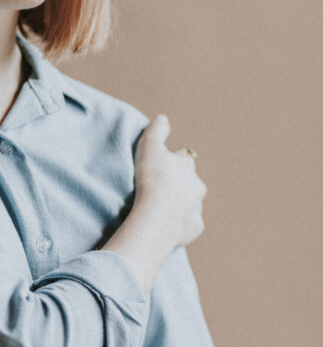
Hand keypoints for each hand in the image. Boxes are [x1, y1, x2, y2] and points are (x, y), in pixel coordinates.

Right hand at [132, 114, 206, 249]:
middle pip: (189, 183)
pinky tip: (168, 225)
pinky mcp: (194, 228)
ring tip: (161, 209)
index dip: (173, 162)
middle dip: (179, 185)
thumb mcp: (149, 148)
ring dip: (180, 204)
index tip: (161, 166)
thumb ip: (156, 131)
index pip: (183, 159)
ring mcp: (197, 208)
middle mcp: (197, 186)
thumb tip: (163, 118)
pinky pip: (189, 224)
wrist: (157, 215)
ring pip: (190, 203)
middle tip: (160, 190)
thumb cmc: (151, 180)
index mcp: (187, 166)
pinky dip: (181, 224)